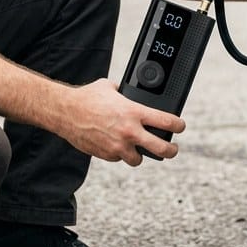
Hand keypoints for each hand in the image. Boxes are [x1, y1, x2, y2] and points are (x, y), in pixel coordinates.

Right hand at [55, 80, 185, 165]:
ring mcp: (118, 146)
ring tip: (138, 148)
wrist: (65, 112)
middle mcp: (129, 131)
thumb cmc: (87, 97)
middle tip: (173, 149)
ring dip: (139, 154)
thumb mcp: (110, 87)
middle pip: (162, 148)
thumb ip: (124, 92)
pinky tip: (115, 144)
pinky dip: (119, 153)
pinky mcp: (106, 154)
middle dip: (171, 151)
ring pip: (139, 159)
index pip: (166, 121)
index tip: (180, 126)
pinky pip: (119, 158)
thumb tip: (130, 92)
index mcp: (134, 112)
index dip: (179, 125)